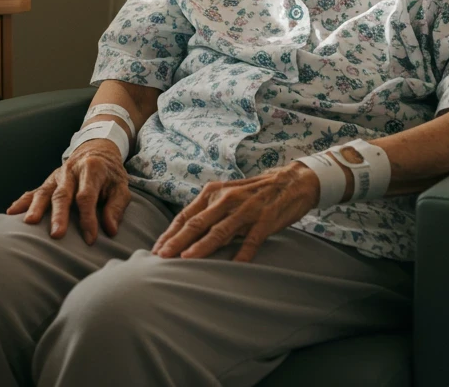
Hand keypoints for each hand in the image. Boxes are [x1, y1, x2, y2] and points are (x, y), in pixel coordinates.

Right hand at [6, 140, 130, 244]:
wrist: (97, 149)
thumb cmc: (110, 174)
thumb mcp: (121, 187)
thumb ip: (116, 207)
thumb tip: (110, 229)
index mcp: (92, 169)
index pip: (87, 196)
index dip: (88, 218)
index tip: (90, 239)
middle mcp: (71, 170)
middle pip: (63, 194)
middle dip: (59, 215)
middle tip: (56, 235)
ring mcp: (57, 175)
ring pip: (45, 191)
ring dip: (36, 207)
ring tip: (29, 223)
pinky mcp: (49, 181)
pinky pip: (34, 190)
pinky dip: (23, 201)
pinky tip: (12, 212)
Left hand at [152, 161, 328, 262]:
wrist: (291, 181)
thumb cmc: (255, 192)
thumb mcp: (229, 196)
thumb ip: (210, 211)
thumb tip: (187, 232)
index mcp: (215, 193)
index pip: (187, 215)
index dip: (171, 233)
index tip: (157, 249)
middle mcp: (227, 199)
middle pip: (197, 223)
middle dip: (177, 241)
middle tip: (161, 257)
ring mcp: (246, 210)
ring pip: (219, 231)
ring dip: (201, 246)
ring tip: (185, 259)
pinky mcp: (265, 220)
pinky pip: (251, 240)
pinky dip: (242, 253)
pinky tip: (234, 266)